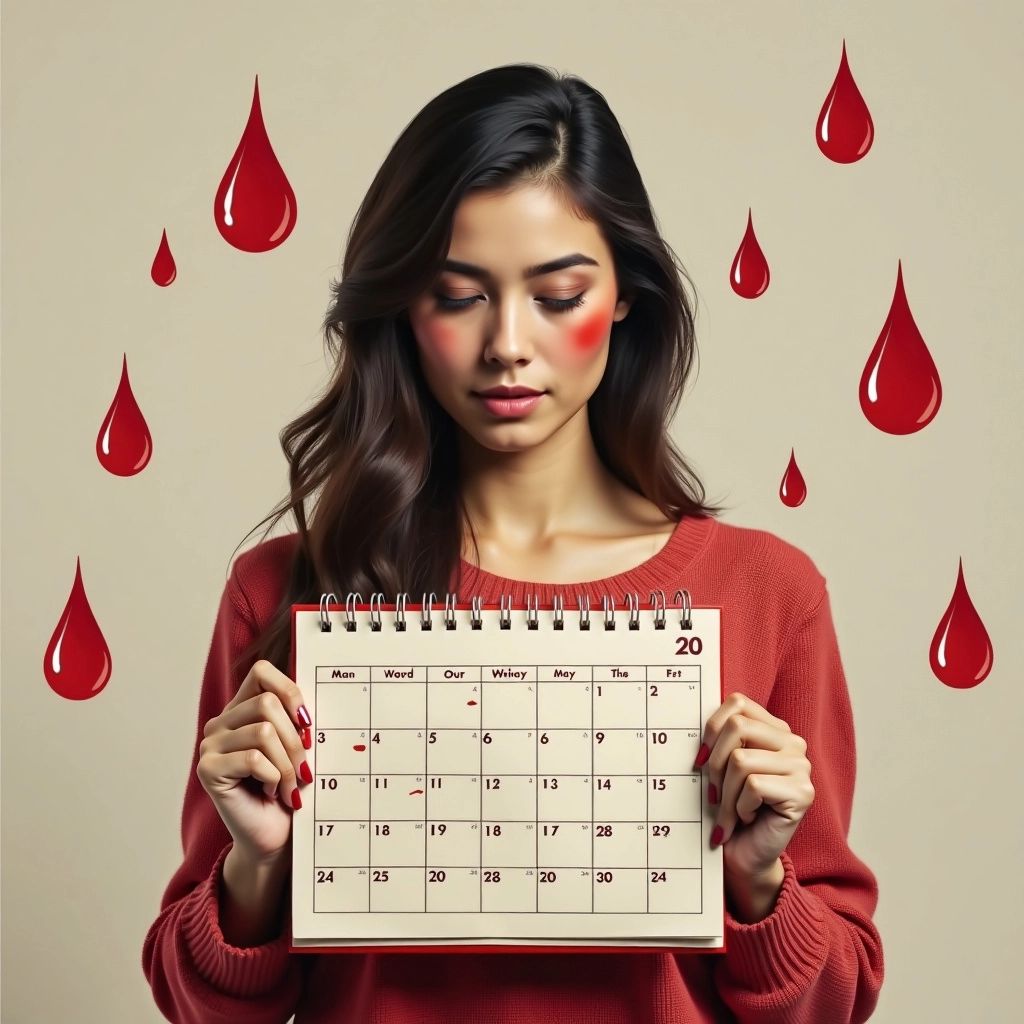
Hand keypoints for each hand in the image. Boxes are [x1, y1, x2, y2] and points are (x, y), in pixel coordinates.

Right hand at [196, 659, 313, 865]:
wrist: (274, 837)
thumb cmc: (288, 790)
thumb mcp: (297, 748)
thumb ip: (298, 720)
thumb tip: (312, 705)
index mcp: (242, 710)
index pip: (261, 672)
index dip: (289, 690)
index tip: (307, 722)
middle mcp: (221, 723)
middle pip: (267, 704)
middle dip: (295, 739)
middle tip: (303, 770)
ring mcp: (210, 745)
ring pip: (263, 732)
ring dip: (287, 764)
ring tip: (289, 786)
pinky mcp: (207, 769)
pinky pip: (253, 759)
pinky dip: (273, 778)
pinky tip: (272, 793)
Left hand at [693, 691, 813, 879]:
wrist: (744, 856)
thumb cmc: (728, 808)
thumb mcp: (719, 766)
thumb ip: (718, 737)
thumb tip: (689, 716)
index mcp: (774, 729)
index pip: (738, 702)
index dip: (711, 729)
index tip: (701, 759)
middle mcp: (793, 743)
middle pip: (737, 727)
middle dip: (715, 764)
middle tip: (714, 793)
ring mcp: (801, 767)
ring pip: (741, 760)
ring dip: (725, 793)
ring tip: (730, 811)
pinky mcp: (803, 793)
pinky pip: (753, 786)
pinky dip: (740, 807)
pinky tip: (748, 818)